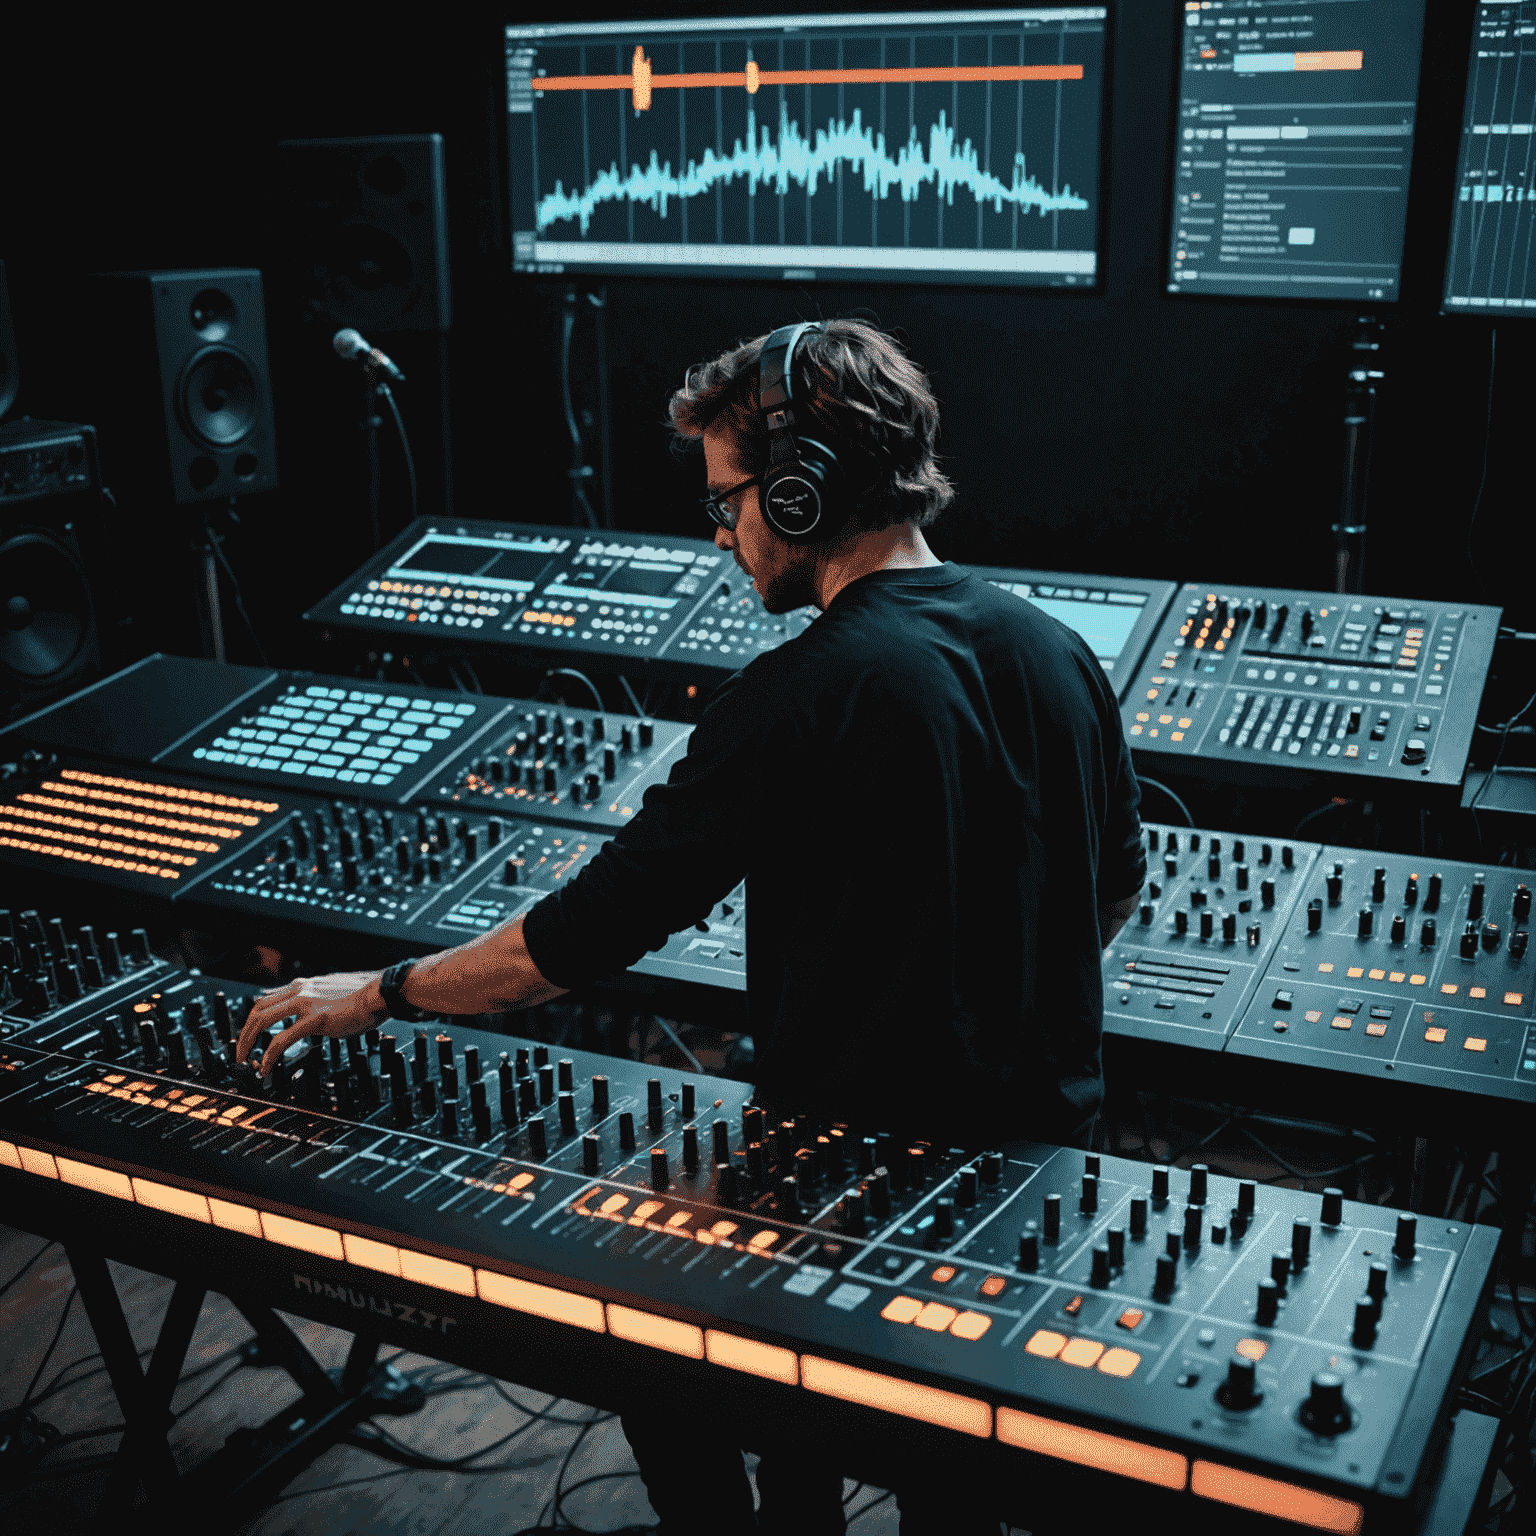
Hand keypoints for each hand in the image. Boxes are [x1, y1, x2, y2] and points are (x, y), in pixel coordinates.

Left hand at [236, 971, 387, 1076]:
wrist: (382, 992)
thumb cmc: (365, 994)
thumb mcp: (334, 993)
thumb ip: (318, 1001)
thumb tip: (314, 1014)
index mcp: (304, 985)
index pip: (268, 998)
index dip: (255, 1018)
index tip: (251, 1034)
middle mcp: (300, 990)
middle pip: (258, 1008)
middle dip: (245, 1031)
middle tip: (242, 1050)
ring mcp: (305, 1004)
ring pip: (262, 1020)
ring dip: (248, 1041)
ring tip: (246, 1060)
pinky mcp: (314, 1019)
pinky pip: (281, 1040)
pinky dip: (269, 1055)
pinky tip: (267, 1067)